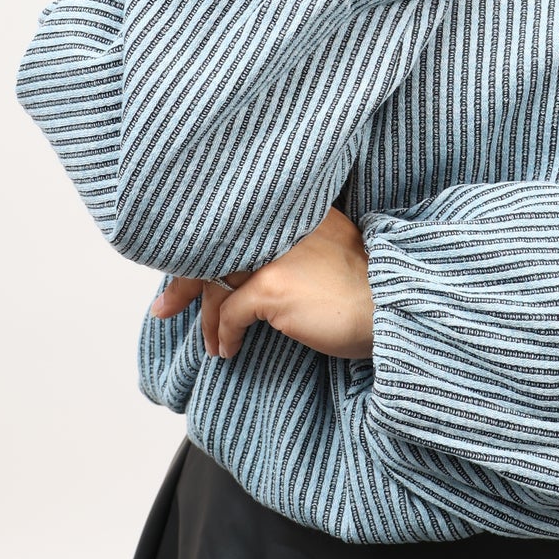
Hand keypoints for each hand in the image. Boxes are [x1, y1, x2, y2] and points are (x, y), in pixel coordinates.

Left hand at [148, 207, 375, 363]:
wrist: (395, 306)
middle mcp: (278, 224)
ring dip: (204, 317)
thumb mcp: (330, 247)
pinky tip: (227, 349)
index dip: (204, 250)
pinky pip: (228, 313)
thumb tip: (253, 266)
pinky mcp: (271, 287)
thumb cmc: (367, 286)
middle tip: (164, 307)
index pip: (233, 225)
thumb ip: (292, 243)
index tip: (185, 272)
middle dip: (182, 281)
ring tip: (207, 342)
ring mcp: (273, 254)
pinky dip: (222, 334)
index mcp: (292, 210)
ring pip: (214, 280)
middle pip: (212, 247)